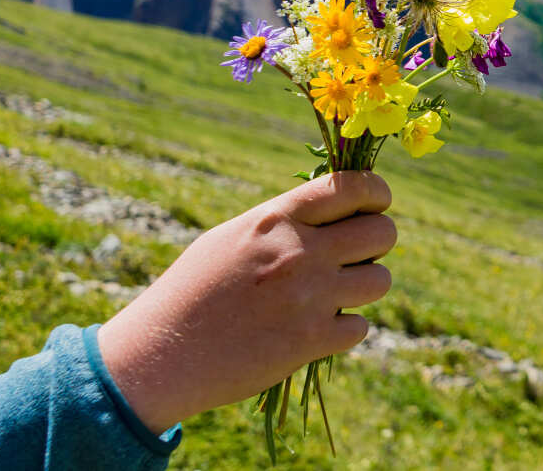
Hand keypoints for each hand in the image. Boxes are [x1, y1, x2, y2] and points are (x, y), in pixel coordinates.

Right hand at [97, 171, 395, 433]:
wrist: (160, 354)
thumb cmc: (191, 292)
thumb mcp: (231, 238)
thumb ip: (282, 222)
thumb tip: (333, 211)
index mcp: (276, 219)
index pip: (354, 187)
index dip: (377, 194)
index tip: (376, 206)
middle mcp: (299, 251)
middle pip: (383, 233)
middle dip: (378, 242)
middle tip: (357, 256)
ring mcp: (309, 296)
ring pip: (380, 280)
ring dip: (366, 287)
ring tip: (337, 294)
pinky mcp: (311, 341)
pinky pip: (360, 327)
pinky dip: (344, 331)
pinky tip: (316, 330)